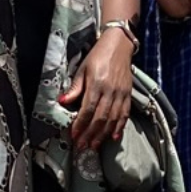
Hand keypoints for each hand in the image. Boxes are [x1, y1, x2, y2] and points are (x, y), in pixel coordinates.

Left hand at [60, 28, 133, 151]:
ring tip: (95, 146)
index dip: (81, 124)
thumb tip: (62, 102)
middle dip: (90, 134)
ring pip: (113, 119)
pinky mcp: (128, 95)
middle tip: (82, 146)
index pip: (88, 109)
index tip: (74, 135)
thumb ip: (75, 88)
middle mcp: (111, 91)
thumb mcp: (83, 69)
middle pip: (100, 118)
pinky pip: (125, 114)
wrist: (119, 45)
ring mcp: (121, 94)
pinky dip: (120, 127)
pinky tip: (114, 137)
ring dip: (103, 135)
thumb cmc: (98, 56)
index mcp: (97, 84)